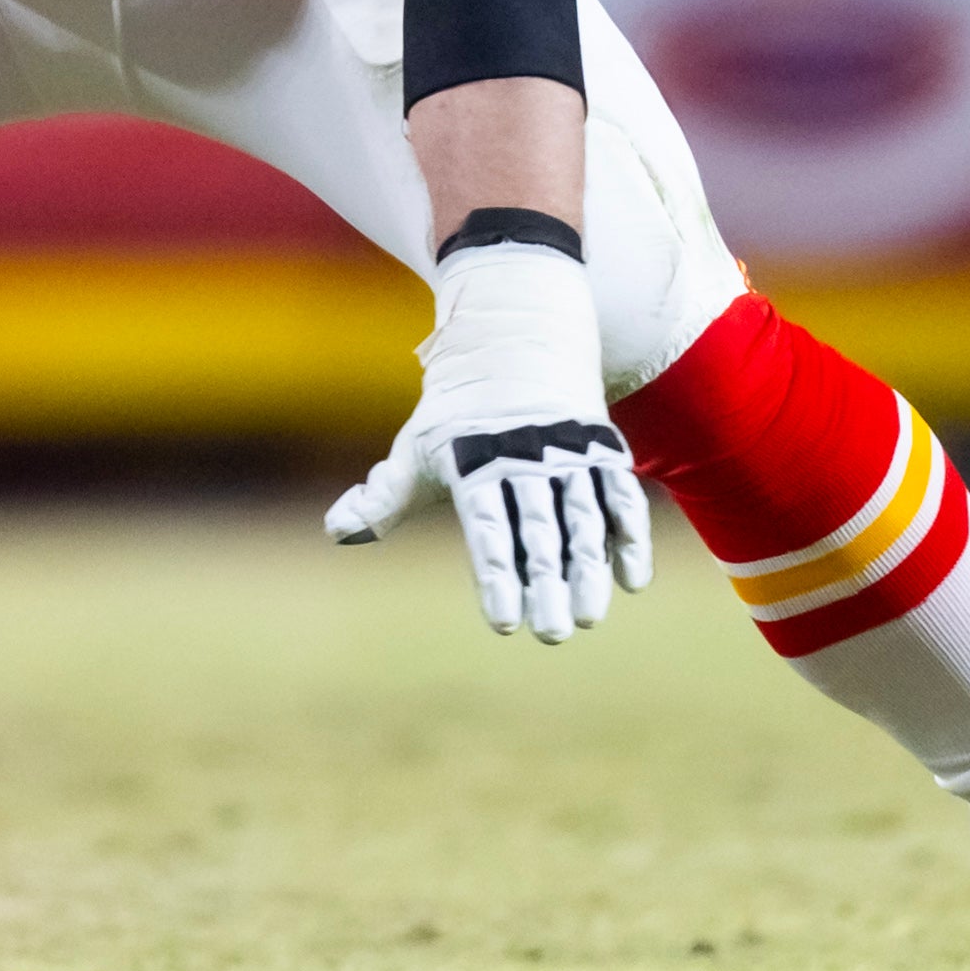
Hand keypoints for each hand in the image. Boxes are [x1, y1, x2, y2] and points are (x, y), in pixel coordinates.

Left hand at [326, 243, 651, 642]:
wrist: (514, 337)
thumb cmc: (456, 412)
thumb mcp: (417, 447)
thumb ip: (384, 496)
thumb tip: (337, 531)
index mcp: (475, 458)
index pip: (487, 525)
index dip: (496, 573)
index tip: (502, 623)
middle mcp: (524, 455)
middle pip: (538, 528)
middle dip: (547, 582)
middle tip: (552, 633)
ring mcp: (568, 451)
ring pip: (582, 516)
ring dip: (590, 568)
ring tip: (589, 617)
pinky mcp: (602, 448)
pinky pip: (621, 494)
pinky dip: (629, 534)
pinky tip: (632, 578)